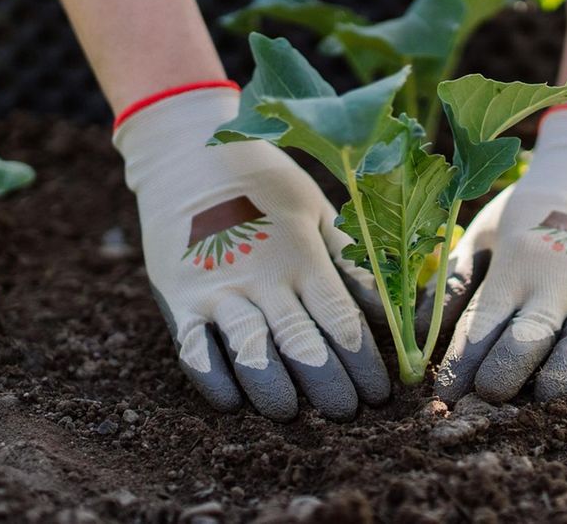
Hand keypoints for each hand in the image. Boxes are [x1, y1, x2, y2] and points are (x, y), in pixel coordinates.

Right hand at [114, 84, 389, 420]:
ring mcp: (216, 289)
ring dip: (275, 390)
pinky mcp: (176, 297)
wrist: (186, 150)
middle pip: (302, 345)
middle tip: (348, 413)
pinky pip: (194, 350)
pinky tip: (232, 402)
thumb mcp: (316, 209)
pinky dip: (213, 379)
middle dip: (329, 387)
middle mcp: (262, 277)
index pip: (341, 320)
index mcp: (302, 255)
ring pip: (251, 353)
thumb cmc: (263, 181)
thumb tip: (390, 307)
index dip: (363, 363)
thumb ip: (350, 259)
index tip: (381, 391)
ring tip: (291, 415)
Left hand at [433, 108, 566, 402]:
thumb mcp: (481, 237)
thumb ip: (451, 284)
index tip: (444, 396)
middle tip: (489, 395)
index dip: (461, 368)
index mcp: (513, 268)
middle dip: (503, 380)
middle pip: (527, 343)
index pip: (481, 328)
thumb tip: (418, 334)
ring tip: (539, 397)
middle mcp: (556, 284)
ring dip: (557, 384)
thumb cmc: (525, 215)